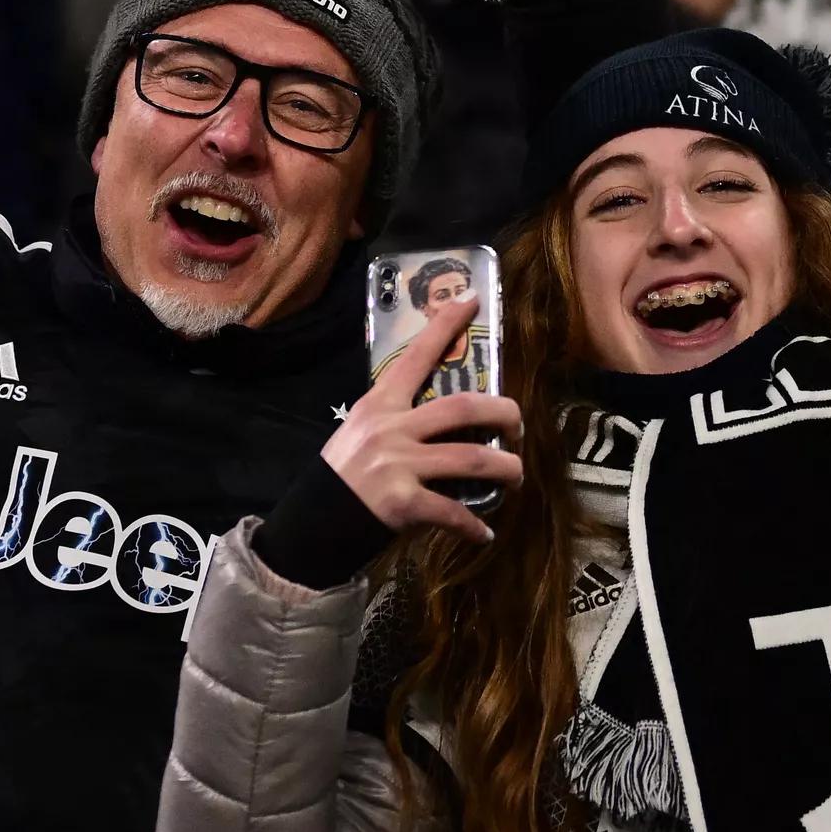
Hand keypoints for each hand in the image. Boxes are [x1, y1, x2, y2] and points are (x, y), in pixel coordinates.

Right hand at [319, 295, 522, 544]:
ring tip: (516, 477)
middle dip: (504, 414)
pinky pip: (453, 512)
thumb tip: (444, 416)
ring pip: (472, 458)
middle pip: (464, 407)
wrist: (312, 525)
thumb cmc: (341, 476)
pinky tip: (484, 533)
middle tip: (518, 426)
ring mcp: (398, 465)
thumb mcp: (361, 431)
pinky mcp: (403, 503)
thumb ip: (397, 419)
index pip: (417, 354)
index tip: (472, 298)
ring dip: (505, 469)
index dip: (446, 324)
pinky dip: (474, 526)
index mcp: (380, 404)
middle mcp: (392, 428)